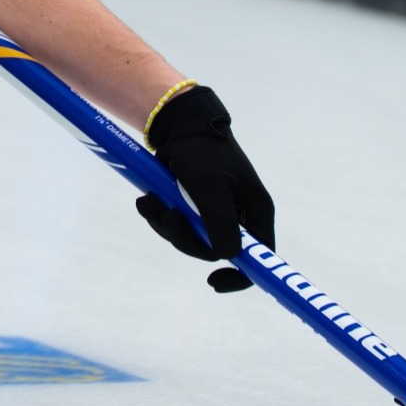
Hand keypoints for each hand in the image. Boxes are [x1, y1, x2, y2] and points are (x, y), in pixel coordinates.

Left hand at [137, 86, 275, 292]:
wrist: (177, 124)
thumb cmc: (202, 152)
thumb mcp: (212, 189)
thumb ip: (221, 224)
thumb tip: (228, 257)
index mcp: (254, 211)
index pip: (259, 256)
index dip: (240, 276)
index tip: (213, 282)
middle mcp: (238, 214)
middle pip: (214, 250)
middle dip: (184, 239)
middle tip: (167, 218)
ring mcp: (213, 210)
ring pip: (189, 238)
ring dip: (164, 225)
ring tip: (149, 203)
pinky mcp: (191, 205)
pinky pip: (174, 224)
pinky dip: (158, 215)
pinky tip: (147, 200)